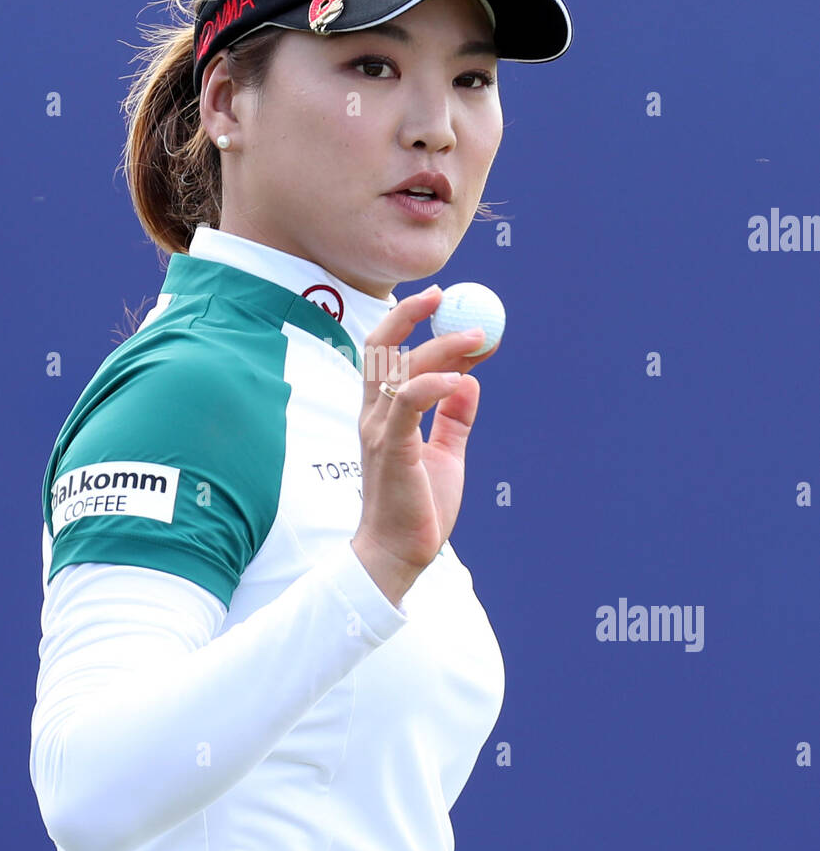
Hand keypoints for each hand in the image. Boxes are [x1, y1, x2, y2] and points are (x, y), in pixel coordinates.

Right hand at [351, 285, 499, 600]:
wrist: (399, 554)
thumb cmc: (418, 509)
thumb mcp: (444, 455)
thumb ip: (453, 419)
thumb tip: (470, 382)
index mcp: (382, 413)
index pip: (390, 355)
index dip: (417, 325)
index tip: (449, 308)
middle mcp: (373, 414)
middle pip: (382, 346)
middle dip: (410, 313)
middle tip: (446, 296)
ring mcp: (379, 429)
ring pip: (402, 367)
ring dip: (441, 345)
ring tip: (478, 338)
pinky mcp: (391, 447)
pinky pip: (409, 401)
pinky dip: (434, 382)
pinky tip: (460, 378)